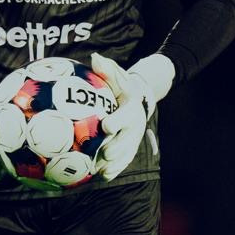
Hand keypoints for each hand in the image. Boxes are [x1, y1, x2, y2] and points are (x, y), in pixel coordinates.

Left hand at [89, 53, 175, 180]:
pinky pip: (124, 161)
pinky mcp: (130, 148)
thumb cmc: (122, 87)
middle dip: (117, 148)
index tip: (106, 127)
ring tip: (101, 170)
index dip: (118, 122)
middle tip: (104, 153)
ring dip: (115, 163)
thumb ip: (106, 69)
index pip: (126, 116)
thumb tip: (94, 57)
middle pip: (128, 139)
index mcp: (131, 108)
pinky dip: (115, 169)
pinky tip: (102, 176)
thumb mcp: (117, 76)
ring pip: (126, 153)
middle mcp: (135, 125)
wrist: (139, 100)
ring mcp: (133, 138)